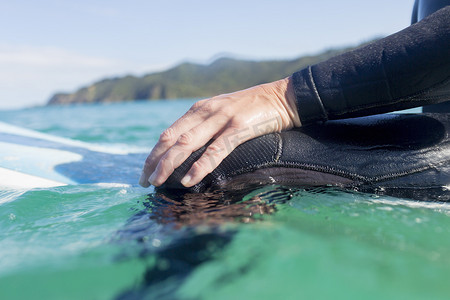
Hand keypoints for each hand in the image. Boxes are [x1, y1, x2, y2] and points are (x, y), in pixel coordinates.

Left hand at [139, 77, 300, 187]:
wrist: (283, 97)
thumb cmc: (252, 109)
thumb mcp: (223, 113)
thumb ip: (206, 126)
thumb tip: (189, 150)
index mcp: (199, 109)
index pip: (169, 133)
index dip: (154, 153)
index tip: (145, 171)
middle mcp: (205, 112)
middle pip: (171, 139)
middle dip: (155, 161)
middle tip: (144, 182)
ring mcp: (221, 118)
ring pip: (187, 144)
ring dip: (169, 164)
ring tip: (158, 182)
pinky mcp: (239, 127)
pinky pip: (216, 150)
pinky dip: (200, 166)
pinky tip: (189, 180)